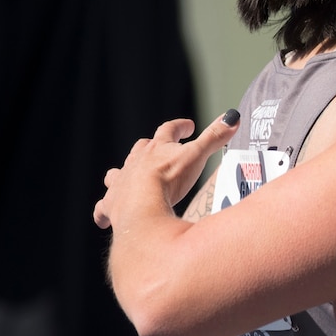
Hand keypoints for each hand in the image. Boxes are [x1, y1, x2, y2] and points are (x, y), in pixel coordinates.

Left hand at [94, 110, 238, 229]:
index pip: (168, 130)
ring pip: (118, 173)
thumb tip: (232, 117)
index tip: (188, 125)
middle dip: (150, 147)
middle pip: (141, 148)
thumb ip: (214, 137)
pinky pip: (103, 208)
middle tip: (158, 148)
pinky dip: (103, 211)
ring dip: (124, 174)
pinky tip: (103, 218)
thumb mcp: (197, 155)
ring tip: (128, 177)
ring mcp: (121, 183)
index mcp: (156, 149)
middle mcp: (135, 163)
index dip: (179, 126)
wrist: (141, 206)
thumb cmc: (169, 179)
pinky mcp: (112, 205)